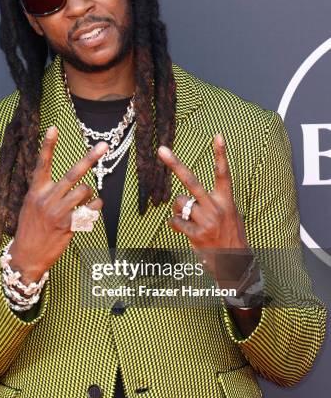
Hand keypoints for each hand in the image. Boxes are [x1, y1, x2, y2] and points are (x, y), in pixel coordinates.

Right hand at [9, 126, 107, 283]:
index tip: (54, 128)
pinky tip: (91, 210)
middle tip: (104, 146)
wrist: (27, 255)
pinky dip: (95, 207)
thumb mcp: (31, 205)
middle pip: (72, 174)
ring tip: (84, 200)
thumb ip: (45, 191)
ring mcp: (57, 212)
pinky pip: (90, 210)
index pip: (41, 164)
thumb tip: (70, 181)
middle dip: (90, 158)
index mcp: (35, 191)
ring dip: (89, 194)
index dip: (48, 146)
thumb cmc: (31, 228)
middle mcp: (46, 199)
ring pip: (84, 191)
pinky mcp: (68, 226)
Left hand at [157, 134, 250, 285]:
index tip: (217, 135)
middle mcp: (216, 207)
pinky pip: (175, 221)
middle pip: (192, 182)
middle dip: (175, 165)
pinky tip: (185, 230)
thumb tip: (183, 201)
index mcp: (226, 200)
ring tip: (192, 219)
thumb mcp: (228, 214)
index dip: (221, 154)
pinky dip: (176, 224)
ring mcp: (206, 221)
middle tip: (161, 149)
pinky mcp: (196, 234)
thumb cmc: (229, 234)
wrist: (234, 262)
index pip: (223, 173)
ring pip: (179, 202)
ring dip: (180, 209)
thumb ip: (210, 203)